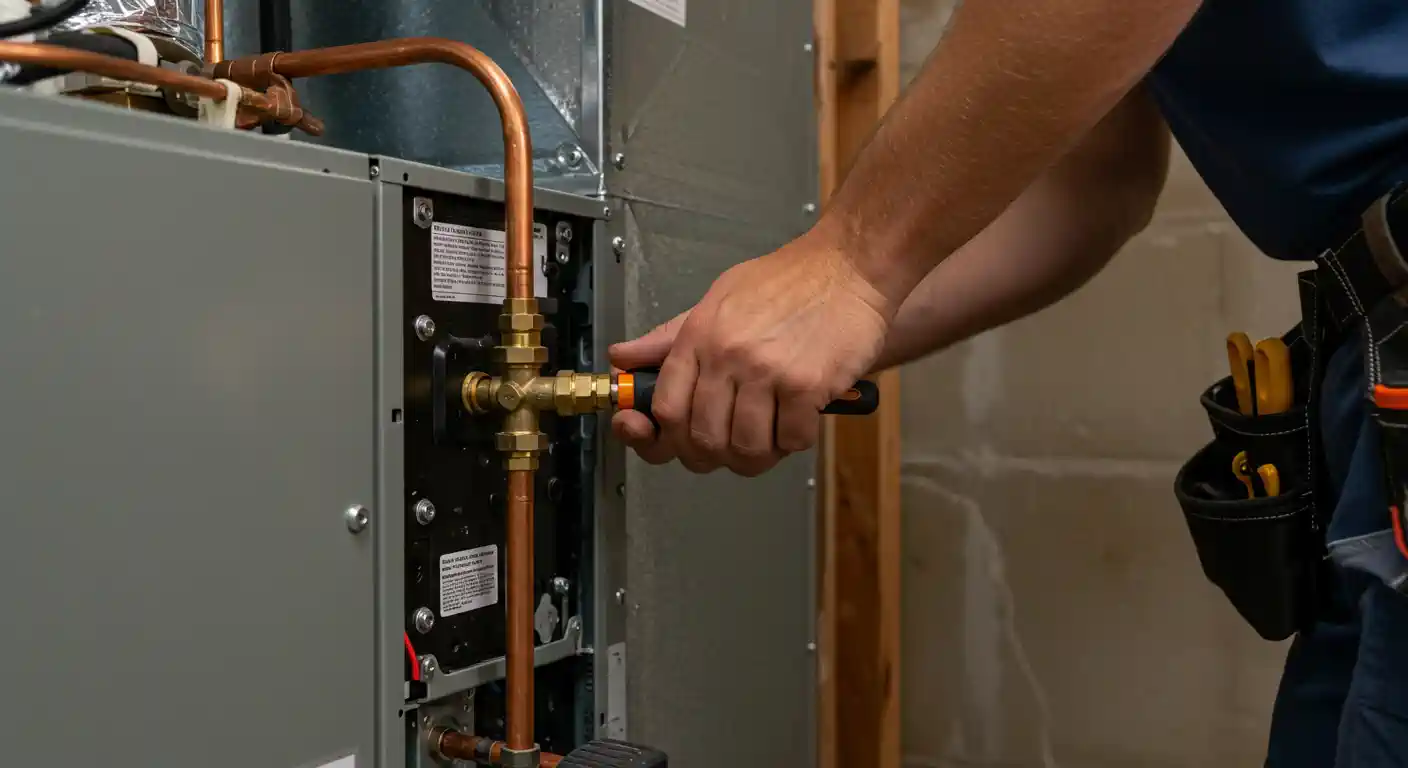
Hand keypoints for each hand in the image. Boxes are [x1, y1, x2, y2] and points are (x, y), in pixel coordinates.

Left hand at [609, 236, 891, 475]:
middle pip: (701, 438)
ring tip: (769, 436)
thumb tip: (622, 359)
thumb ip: (669, 337)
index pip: (664, 409)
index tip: (676, 444)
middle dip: (714, 456)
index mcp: (698, 336)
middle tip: (730, 447)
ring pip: (745, 448)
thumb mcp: (718, 299)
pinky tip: (800, 419)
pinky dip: (795, 440)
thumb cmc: (787, 282)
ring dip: (757, 455)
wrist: (849, 266)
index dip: (665, 440)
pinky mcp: (807, 385)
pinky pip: (791, 440)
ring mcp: (767, 372)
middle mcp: (727, 354)